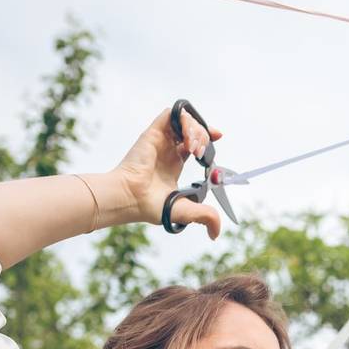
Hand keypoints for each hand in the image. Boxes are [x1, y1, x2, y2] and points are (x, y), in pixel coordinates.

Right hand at [114, 107, 224, 238]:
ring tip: (196, 149)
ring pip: (185, 121)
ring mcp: (160, 140)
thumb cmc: (149, 205)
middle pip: (193, 131)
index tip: (218, 141)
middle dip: (205, 137)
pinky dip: (185, 122)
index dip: (208, 141)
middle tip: (202, 153)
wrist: (130, 198)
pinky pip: (171, 115)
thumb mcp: (186, 212)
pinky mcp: (153, 133)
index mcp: (173, 165)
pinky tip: (188, 141)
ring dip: (197, 130)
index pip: (194, 145)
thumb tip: (216, 233)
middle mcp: (167, 150)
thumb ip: (205, 217)